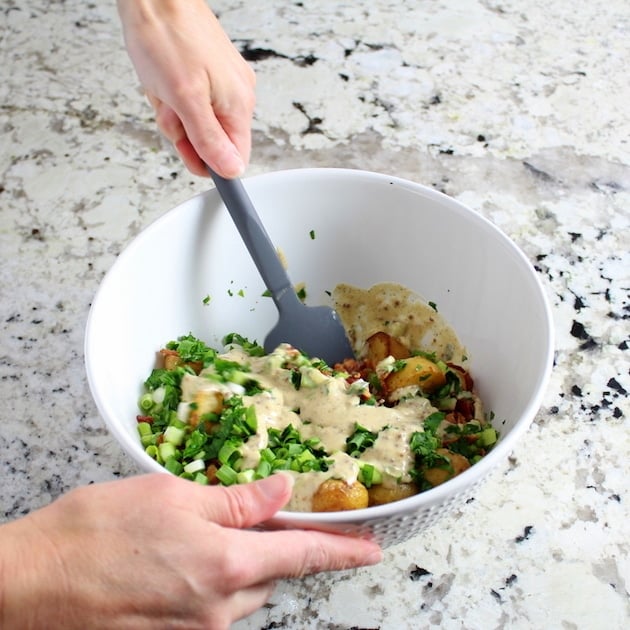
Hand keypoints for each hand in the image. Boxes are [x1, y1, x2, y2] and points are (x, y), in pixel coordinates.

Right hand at [0, 473, 381, 628]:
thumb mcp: (172, 494)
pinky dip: (212, 581)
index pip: (302, 556)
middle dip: (270, 546)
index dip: (342, 550)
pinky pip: (212, 609)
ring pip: (241, 593)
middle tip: (251, 519)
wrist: (28, 584)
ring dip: (237, 564)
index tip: (371, 550)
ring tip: (197, 537)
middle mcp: (217, 609)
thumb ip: (236, 500)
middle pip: (270, 574)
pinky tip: (178, 560)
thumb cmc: (96, 530)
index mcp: (225, 565)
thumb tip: (282, 490)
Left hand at [116, 0, 255, 177]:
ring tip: (163, 89)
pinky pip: (189, 102)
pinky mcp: (207, 73)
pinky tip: (162, 81)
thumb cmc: (166, 36)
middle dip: (183, 133)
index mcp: (238, 105)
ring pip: (196, 122)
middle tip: (169, 109)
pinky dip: (171, 97)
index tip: (189, 155)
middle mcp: (236, 95)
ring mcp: (222, 83)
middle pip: (211, 141)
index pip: (235, 157)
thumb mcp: (184, 99)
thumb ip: (209, 140)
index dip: (209, 163)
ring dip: (173, 114)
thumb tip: (231, 170)